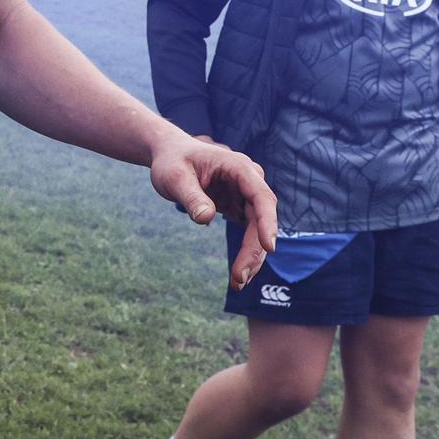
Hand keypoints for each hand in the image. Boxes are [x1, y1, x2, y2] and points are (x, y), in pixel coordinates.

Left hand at [149, 132, 277, 288]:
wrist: (170, 155)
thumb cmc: (172, 161)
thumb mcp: (174, 177)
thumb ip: (190, 196)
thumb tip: (205, 218)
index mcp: (239, 167)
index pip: (261, 196)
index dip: (267, 222)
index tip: (269, 246)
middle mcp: (249, 181)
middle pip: (262, 218)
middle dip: (254, 250)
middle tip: (239, 278)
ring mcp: (247, 195)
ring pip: (258, 229)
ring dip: (252, 256)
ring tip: (237, 283)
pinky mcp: (241, 206)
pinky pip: (250, 232)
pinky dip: (246, 252)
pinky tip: (240, 274)